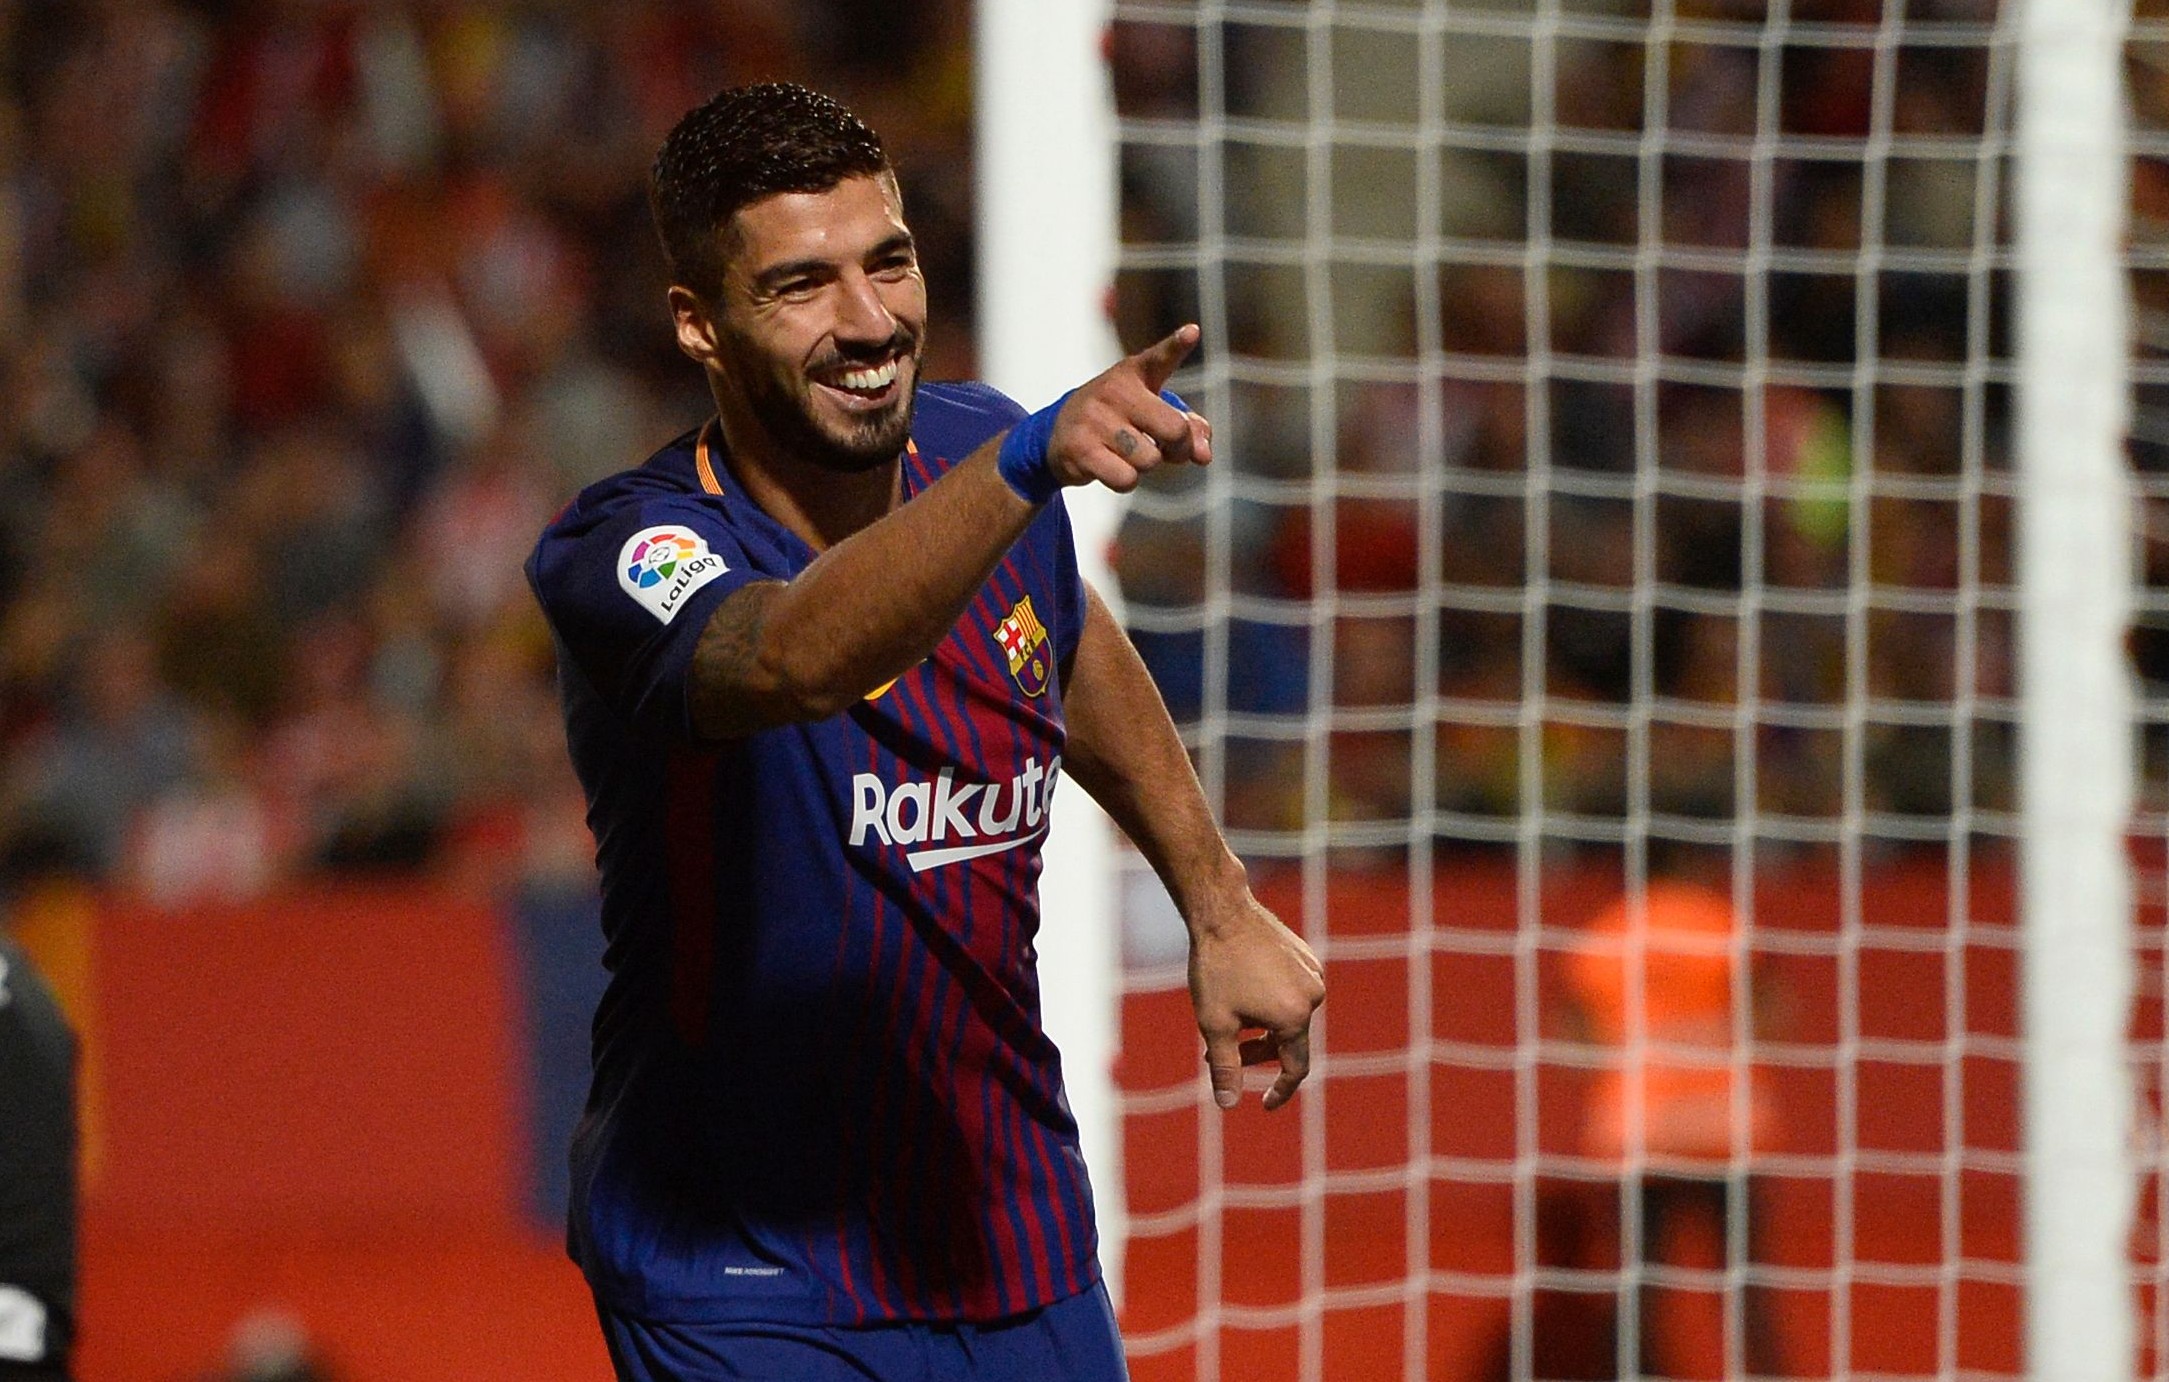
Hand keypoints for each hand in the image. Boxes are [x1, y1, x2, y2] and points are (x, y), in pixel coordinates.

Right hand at [1046, 324, 1214, 492]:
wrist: (1057, 436)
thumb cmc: (1117, 421)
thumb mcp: (1151, 414)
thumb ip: (1188, 429)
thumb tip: (1204, 456)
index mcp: (1134, 373)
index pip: (1159, 358)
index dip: (1177, 345)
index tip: (1193, 333)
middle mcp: (1114, 390)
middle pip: (1174, 430)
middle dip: (1178, 448)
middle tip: (1165, 448)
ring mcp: (1095, 419)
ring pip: (1150, 460)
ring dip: (1146, 465)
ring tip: (1127, 452)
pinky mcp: (1081, 449)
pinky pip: (1127, 479)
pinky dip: (1125, 480)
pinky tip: (1110, 466)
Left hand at [1188, 890, 1324, 1110]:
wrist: (1222, 911)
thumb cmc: (1216, 968)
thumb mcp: (1215, 1025)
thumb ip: (1226, 1067)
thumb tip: (1228, 1105)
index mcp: (1294, 1017)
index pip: (1295, 1068)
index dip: (1280, 1091)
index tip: (1264, 1103)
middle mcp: (1312, 996)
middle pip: (1287, 1041)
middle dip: (1256, 1051)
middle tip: (1217, 1049)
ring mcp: (1312, 973)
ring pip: (1288, 1016)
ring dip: (1261, 1025)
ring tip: (1228, 1010)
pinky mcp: (1306, 956)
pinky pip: (1291, 991)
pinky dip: (1270, 1000)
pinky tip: (1242, 985)